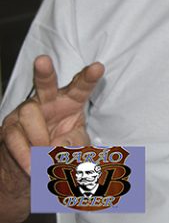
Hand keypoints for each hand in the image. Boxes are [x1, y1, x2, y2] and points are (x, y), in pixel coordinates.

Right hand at [1, 55, 103, 175]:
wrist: (34, 166)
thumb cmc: (62, 147)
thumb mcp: (77, 147)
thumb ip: (76, 144)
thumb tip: (63, 147)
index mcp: (71, 101)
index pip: (81, 87)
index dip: (89, 77)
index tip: (98, 67)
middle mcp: (48, 101)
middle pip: (46, 83)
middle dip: (45, 72)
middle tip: (42, 60)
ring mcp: (26, 112)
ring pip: (30, 112)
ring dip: (39, 136)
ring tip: (45, 152)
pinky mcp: (10, 127)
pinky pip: (15, 137)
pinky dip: (26, 154)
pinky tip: (33, 166)